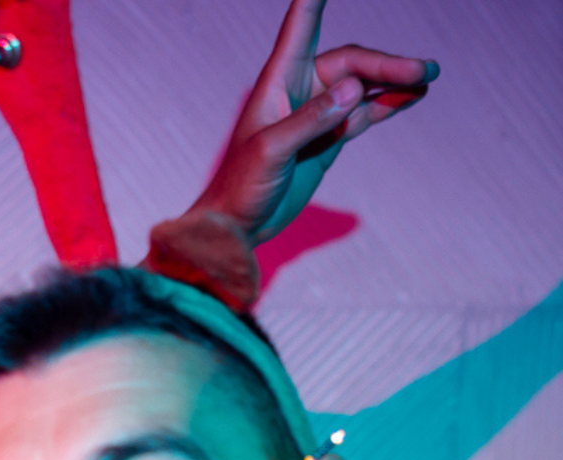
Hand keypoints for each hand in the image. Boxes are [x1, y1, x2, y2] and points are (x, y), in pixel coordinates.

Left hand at [191, 0, 437, 244]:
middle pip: (352, 62)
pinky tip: (414, 96)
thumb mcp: (272, 151)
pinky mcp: (329, 137)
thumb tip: (356, 88)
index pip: (301, 27)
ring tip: (429, 76)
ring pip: (364, 85)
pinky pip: (366, 112)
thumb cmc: (240, 186)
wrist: (236, 226)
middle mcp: (299, 90)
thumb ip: (311, 120)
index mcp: (277, 82)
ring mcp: (318, 113)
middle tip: (423, 71)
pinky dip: (391, 103)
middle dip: (387, 64)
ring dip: (395, 79)